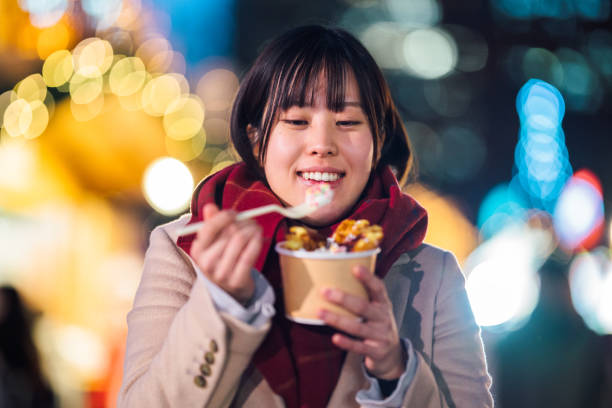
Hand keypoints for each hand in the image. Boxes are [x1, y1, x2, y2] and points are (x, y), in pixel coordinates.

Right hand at [190, 203, 262, 304]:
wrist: (230, 291)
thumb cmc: (222, 260)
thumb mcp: (213, 243)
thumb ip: (211, 223)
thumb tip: (210, 206)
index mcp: (197, 251)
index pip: (210, 227)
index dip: (225, 216)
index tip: (235, 214)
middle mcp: (206, 263)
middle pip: (228, 232)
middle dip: (244, 222)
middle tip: (251, 221)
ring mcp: (221, 274)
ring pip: (240, 240)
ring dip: (252, 230)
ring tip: (256, 229)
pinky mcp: (236, 280)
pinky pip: (250, 254)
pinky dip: (257, 241)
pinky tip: (260, 237)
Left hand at [318, 265, 405, 379]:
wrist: (392, 353)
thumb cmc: (377, 324)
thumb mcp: (376, 308)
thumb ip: (363, 295)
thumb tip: (336, 274)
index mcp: (383, 304)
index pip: (378, 288)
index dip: (368, 278)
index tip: (355, 268)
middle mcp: (384, 318)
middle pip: (363, 307)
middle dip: (343, 299)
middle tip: (325, 291)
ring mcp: (381, 335)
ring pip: (358, 327)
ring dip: (337, 320)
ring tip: (320, 312)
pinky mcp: (376, 351)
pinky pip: (359, 347)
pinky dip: (347, 343)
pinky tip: (335, 338)